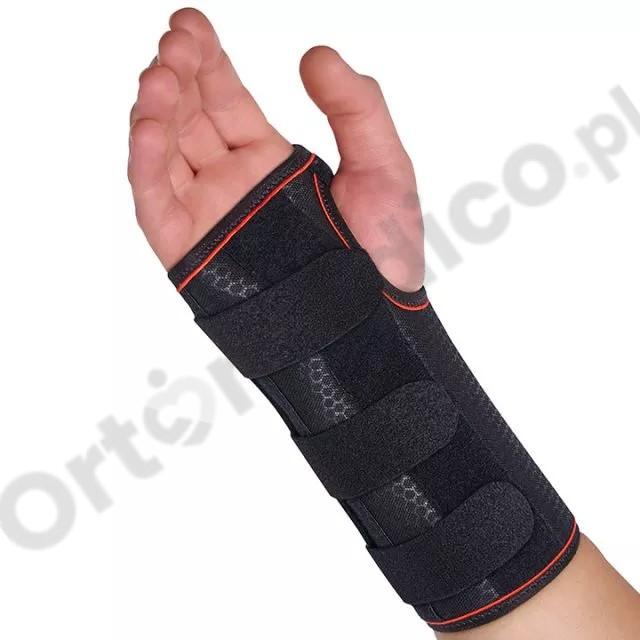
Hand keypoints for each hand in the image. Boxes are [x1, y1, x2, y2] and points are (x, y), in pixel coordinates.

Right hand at [128, 8, 424, 290]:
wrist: (373, 328)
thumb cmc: (385, 256)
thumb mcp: (385, 169)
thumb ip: (357, 109)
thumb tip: (314, 55)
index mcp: (270, 162)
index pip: (225, 101)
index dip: (206, 60)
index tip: (190, 23)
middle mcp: (233, 184)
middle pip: (189, 120)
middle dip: (178, 75)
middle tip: (175, 40)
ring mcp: (210, 217)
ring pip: (163, 156)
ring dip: (155, 112)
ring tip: (160, 78)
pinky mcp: (193, 255)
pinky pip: (156, 204)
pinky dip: (145, 165)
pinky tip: (149, 126)